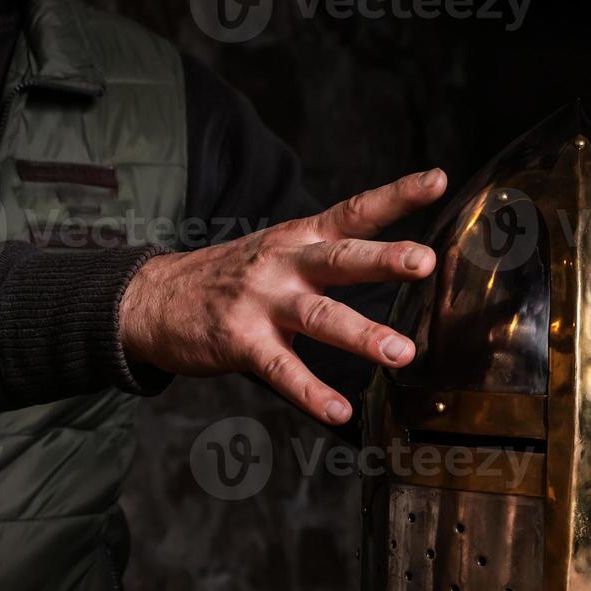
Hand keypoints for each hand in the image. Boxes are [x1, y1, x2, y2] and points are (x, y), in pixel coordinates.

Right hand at [120, 169, 447, 423]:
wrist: (152, 298)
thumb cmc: (229, 278)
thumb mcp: (279, 251)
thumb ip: (328, 255)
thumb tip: (393, 263)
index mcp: (300, 239)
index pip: (355, 211)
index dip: (397, 195)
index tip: (438, 180)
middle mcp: (285, 264)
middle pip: (341, 259)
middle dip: (384, 260)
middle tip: (425, 262)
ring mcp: (262, 303)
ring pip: (319, 316)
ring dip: (361, 335)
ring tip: (400, 354)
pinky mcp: (241, 342)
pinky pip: (283, 370)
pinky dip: (312, 392)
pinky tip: (339, 410)